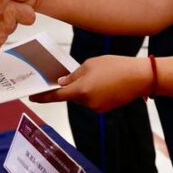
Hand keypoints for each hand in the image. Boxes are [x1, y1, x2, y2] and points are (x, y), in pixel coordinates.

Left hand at [30, 55, 150, 112]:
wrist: (141, 77)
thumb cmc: (115, 66)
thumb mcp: (91, 64)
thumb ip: (74, 75)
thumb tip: (63, 83)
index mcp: (81, 91)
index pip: (56, 96)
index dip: (43, 97)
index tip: (32, 97)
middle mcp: (87, 103)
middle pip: (71, 96)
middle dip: (69, 87)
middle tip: (72, 74)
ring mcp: (97, 108)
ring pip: (82, 98)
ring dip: (83, 88)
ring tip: (98, 74)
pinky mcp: (106, 109)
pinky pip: (93, 100)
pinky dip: (93, 92)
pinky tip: (104, 81)